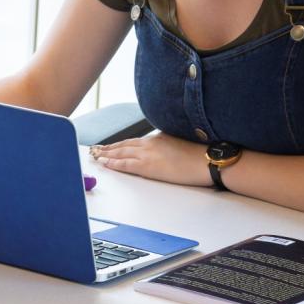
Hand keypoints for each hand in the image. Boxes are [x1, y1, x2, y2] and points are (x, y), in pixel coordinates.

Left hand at [89, 132, 209, 185]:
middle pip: (124, 145)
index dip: (119, 144)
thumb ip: (165, 144)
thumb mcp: (179, 143)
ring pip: (121, 153)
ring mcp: (148, 154)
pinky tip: (106, 163)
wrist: (207, 160)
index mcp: (157, 138)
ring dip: (107, 155)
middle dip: (108, 148)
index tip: (108, 145)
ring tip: (96, 156)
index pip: (132, 141)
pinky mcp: (149, 166)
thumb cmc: (198, 155)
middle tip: (95, 150)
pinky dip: (114, 163)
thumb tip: (159, 148)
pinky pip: (126, 164)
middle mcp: (150, 143)